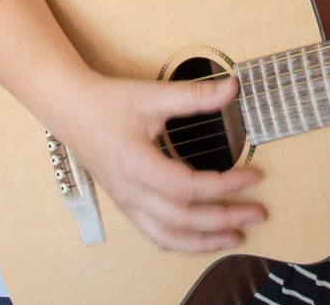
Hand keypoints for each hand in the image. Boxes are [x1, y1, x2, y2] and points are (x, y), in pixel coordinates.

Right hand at [41, 73, 262, 252]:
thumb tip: (232, 88)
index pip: (188, 187)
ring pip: (168, 236)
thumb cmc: (108, 103)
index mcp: (136, 165)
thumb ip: (194, 96)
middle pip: (183, 219)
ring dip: (204, 242)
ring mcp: (126, 203)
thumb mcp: (152, 95)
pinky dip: (184, 241)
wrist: (71, 110)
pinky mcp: (127, 205)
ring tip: (236, 237)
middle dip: (224, 219)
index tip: (254, 174)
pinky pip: (157, 234)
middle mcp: (130, 191)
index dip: (225, 185)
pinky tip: (205, 238)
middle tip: (257, 212)